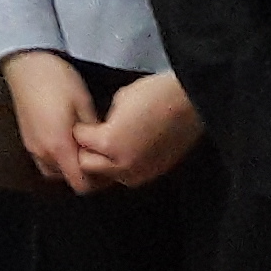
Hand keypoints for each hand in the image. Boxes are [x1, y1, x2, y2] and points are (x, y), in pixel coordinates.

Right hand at [4, 52, 98, 193]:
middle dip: (83, 174)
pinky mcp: (27, 139)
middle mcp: (43, 153)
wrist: (27, 64)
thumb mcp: (83, 103)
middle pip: (66, 179)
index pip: (79, 183)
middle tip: (99, 157)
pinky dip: (56, 158)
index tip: (108, 169)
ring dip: (68, 166)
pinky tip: (66, 141)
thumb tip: (103, 146)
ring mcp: (32, 147)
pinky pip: (44, 160)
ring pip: (54, 171)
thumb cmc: (57, 80)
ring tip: (82, 149)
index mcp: (59, 146)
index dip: (96, 183)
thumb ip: (93, 131)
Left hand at [71, 72, 203, 190]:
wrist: (191, 102)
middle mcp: (121, 164)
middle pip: (87, 165)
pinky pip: (127, 176)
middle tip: (93, 137)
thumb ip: (104, 122)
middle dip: (87, 151)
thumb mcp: (119, 101)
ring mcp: (138, 173)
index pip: (80, 141)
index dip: (81, 129)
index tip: (84, 122)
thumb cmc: (155, 94)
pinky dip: (122, 166)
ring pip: (106, 176)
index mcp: (109, 142)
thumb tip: (99, 131)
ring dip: (104, 163)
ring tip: (111, 145)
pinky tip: (130, 149)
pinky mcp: (152, 175)